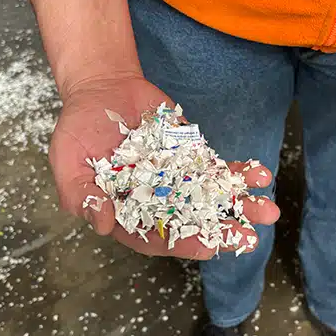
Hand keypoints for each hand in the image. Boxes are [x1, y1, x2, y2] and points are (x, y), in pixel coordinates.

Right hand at [49, 74, 279, 258]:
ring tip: (267, 212)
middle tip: (248, 239)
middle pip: (192, 224)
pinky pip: (219, 171)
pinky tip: (260, 176)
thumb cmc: (78, 129)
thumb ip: (81, 194)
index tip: (206, 246)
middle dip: (222, 232)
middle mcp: (156, 203)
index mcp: (126, 213)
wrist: (102, 89)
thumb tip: (100, 223)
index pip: (155, 237)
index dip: (180, 242)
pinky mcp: (193, 159)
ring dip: (240, 208)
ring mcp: (178, 181)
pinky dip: (240, 174)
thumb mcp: (67, 161)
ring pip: (213, 200)